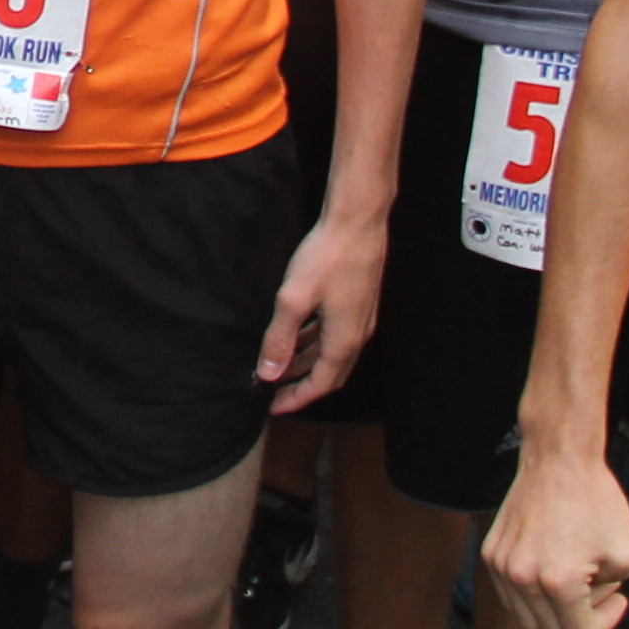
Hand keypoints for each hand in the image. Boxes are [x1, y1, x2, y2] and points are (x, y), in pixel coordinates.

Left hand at [259, 208, 383, 408]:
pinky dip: (314, 341)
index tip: (273, 407)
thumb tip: (268, 373)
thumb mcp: (293, 300)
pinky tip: (297, 333)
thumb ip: (279, 338)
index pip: (321, 385)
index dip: (297, 398)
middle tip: (274, 391)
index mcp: (344, 341)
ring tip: (278, 364)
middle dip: (301, 384)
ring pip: (331, 352)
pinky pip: (334, 333)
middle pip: (330, 373)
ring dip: (306, 361)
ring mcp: (360, 317)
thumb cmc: (327, 258)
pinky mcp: (357, 301)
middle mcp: (357, 334)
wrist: (357, 221)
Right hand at [480, 442, 628, 628]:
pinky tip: (551, 563)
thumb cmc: (596, 502)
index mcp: (558, 582)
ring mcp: (500, 566)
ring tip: (573, 574)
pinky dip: (532, 591)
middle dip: (580, 614)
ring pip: (526, 616)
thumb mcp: (628, 554)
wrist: (558, 460)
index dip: (606, 622)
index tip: (619, 598)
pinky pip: (511, 593)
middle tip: (598, 583)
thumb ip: (611, 592)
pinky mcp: (490, 553)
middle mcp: (522, 578)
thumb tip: (589, 602)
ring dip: (553, 607)